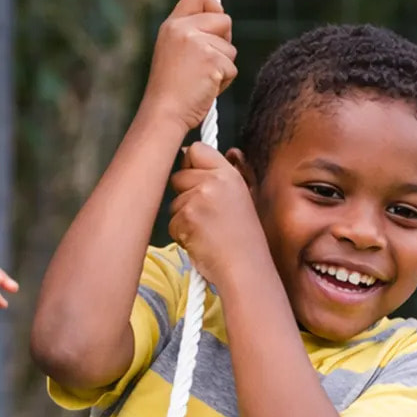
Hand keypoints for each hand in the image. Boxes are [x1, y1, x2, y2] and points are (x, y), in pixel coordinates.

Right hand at [141, 0, 236, 133]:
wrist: (164, 115)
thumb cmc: (170, 89)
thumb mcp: (176, 51)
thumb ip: (196, 25)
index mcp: (171, 26)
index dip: (213, 7)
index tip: (213, 28)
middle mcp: (183, 29)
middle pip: (223, 20)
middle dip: (223, 42)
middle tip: (205, 64)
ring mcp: (198, 44)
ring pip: (230, 48)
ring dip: (222, 66)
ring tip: (201, 81)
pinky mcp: (212, 61)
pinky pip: (232, 67)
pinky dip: (224, 82)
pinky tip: (206, 89)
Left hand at [167, 143, 268, 288]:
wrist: (245, 266)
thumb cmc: (241, 238)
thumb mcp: (238, 198)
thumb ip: (215, 178)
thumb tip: (185, 153)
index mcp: (229, 174)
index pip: (197, 149)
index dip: (189, 163)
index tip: (193, 177)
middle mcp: (214, 181)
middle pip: (178, 176)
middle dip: (183, 195)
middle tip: (203, 214)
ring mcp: (199, 198)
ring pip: (173, 202)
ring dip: (182, 218)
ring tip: (205, 231)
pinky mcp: (187, 217)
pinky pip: (171, 223)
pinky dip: (181, 234)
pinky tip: (200, 241)